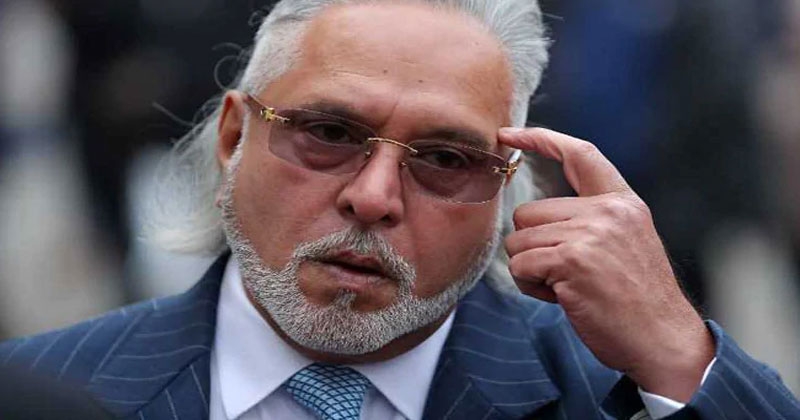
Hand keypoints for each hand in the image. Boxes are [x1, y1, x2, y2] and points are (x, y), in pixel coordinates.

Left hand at [499, 127, 713, 401]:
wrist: (663, 341)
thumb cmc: (636, 300)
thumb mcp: (624, 243)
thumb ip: (591, 220)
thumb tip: (533, 215)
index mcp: (622, 202)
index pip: (579, 154)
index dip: (540, 139)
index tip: (508, 133)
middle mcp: (608, 210)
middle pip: (528, 212)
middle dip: (534, 246)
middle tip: (568, 274)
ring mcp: (590, 233)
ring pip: (518, 240)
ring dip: (531, 269)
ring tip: (568, 286)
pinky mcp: (572, 260)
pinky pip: (520, 265)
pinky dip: (531, 285)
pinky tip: (562, 297)